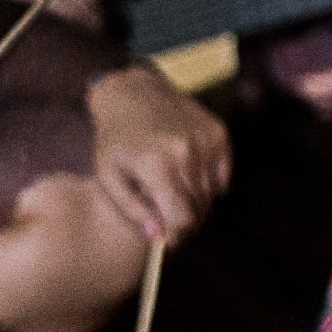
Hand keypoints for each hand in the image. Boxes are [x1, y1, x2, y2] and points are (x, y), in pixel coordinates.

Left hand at [86, 64, 229, 241]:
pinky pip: (222, 176)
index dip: (177, 234)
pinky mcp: (218, 133)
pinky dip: (209, 185)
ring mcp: (205, 141)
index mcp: (156, 165)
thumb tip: (157, 235)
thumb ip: (132, 210)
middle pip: (199, 209)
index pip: (183, 218)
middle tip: (169, 220)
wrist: (133, 93)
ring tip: (174, 196)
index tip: (167, 237)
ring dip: (195, 203)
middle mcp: (185, 152)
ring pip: (211, 195)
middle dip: (185, 222)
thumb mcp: (109, 176)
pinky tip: (187, 177)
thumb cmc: (116, 140)